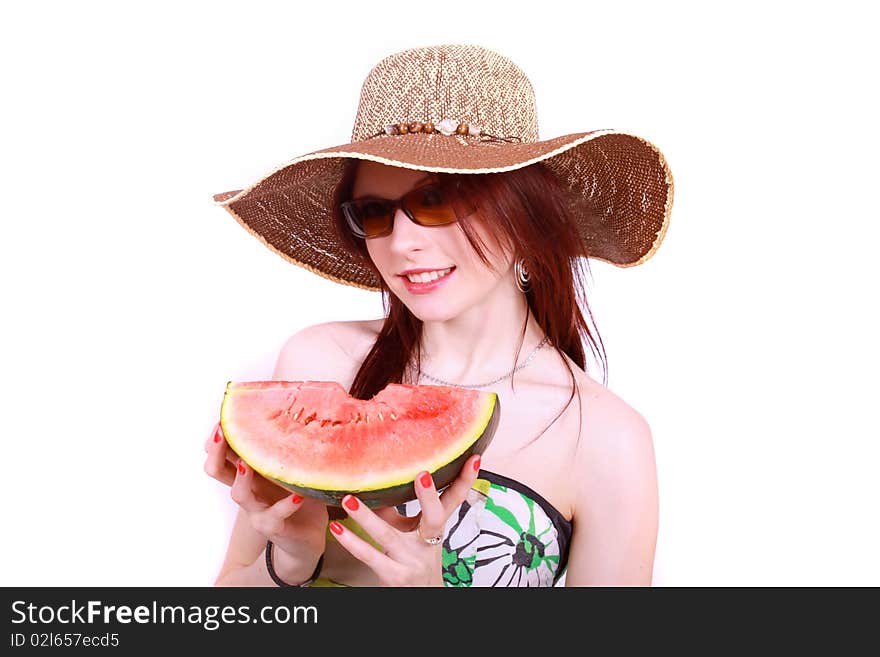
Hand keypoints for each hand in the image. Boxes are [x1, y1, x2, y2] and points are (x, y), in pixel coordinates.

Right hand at [204, 422, 327, 578]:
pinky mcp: (273, 527)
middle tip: (222, 431)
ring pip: (238, 494)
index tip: (223, 415)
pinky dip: (286, 505)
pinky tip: (298, 496)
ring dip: (241, 478)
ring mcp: (256, 510)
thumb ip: (287, 448)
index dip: (216, 437)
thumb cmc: (297, 497)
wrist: (306, 537)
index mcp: (248, 473)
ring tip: (247, 464)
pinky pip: (274, 516)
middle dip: (215, 450)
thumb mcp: (290, 468)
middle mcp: (247, 489)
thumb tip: (295, 410)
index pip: (221, 452)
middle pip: (217, 470)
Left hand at [330, 453, 481, 586]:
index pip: (455, 501)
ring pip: (389, 536)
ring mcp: (412, 560)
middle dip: (429, 497)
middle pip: (435, 519)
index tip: (473, 459)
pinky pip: (369, 556)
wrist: (420, 597)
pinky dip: (351, 542)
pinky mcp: (394, 575)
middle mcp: (429, 544)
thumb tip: (375, 479)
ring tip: (348, 498)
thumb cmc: (412, 559)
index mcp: (436, 528)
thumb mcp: (410, 533)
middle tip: (422, 474)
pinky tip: (337, 528)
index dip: (465, 480)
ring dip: (367, 516)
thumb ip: (395, 509)